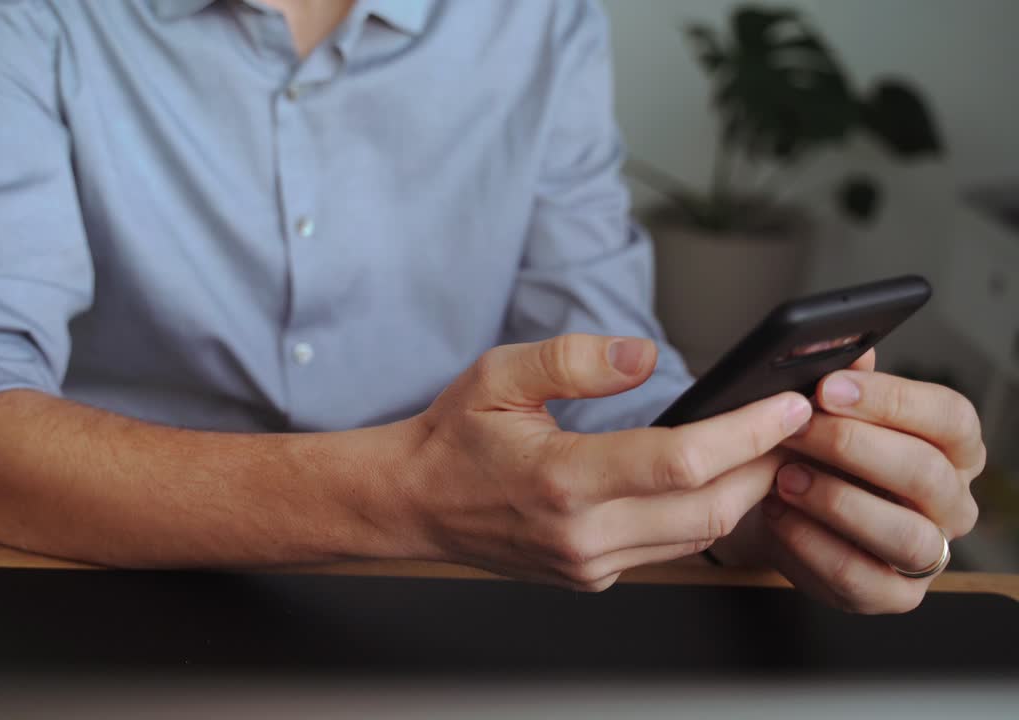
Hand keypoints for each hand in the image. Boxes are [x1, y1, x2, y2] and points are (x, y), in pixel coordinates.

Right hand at [403, 334, 812, 590]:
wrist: (413, 503)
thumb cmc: (452, 437)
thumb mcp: (500, 373)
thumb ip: (577, 359)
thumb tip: (647, 356)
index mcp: (562, 479)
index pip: (683, 462)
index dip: (748, 432)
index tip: (789, 404)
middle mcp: (583, 533)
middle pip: (713, 510)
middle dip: (768, 465)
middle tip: (796, 422)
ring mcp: (590, 563)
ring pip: (701, 536)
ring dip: (745, 492)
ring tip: (768, 445)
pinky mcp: (593, 575)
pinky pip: (671, 547)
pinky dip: (705, 513)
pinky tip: (715, 478)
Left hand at [732, 350, 984, 612]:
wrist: (775, 509)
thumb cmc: (814, 452)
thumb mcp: (824, 411)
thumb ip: (843, 380)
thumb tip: (854, 353)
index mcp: (951, 446)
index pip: (950, 417)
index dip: (891, 400)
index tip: (830, 387)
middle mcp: (951, 501)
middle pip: (925, 472)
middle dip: (852, 446)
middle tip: (796, 429)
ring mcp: (928, 552)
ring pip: (904, 533)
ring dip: (836, 501)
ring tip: (785, 478)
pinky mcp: (891, 593)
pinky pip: (859, 575)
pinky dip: (811, 544)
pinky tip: (779, 515)